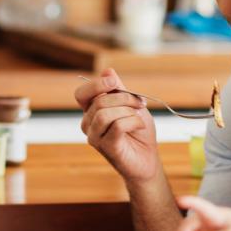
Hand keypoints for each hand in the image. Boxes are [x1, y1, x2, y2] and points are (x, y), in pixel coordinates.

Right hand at [75, 68, 159, 182]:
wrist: (148, 159)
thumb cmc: (139, 133)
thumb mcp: (131, 105)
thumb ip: (119, 90)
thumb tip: (107, 71)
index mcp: (92, 112)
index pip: (82, 94)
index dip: (97, 84)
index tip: (114, 81)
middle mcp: (89, 124)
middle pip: (99, 101)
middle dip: (124, 98)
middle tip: (140, 103)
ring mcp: (94, 137)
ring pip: (104, 114)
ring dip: (127, 111)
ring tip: (138, 117)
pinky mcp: (106, 147)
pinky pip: (116, 126)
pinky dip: (133, 122)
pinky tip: (139, 126)